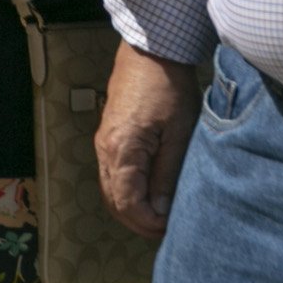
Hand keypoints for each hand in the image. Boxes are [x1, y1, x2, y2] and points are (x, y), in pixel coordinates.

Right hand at [96, 44, 199, 239]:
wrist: (150, 52)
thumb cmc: (169, 89)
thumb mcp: (179, 134)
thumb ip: (167, 175)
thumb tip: (162, 211)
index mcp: (121, 151)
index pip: (128, 204)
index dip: (149, 223)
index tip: (174, 228)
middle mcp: (105, 150)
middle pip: (113, 201)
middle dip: (139, 222)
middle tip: (168, 231)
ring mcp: (103, 142)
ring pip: (110, 190)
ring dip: (132, 209)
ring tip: (161, 216)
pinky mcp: (109, 136)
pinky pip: (112, 175)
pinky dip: (127, 193)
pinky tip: (149, 194)